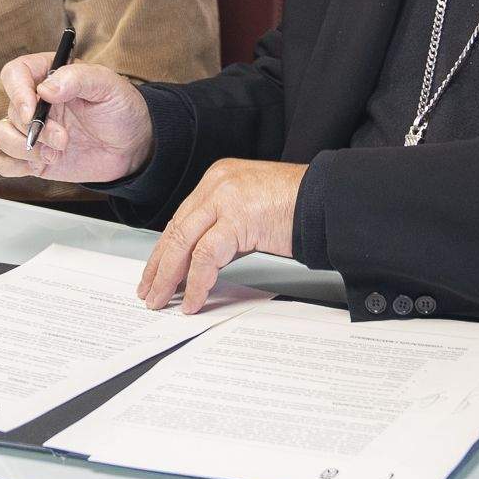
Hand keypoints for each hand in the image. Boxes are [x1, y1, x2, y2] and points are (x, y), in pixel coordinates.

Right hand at [0, 52, 152, 182]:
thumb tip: (46, 89)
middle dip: (36, 130)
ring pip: (1, 136)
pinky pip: (2, 161)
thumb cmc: (121, 110)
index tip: (33, 110)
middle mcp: (34, 101)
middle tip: (63, 139)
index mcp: (48, 75)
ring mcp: (31, 130)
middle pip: (11, 111)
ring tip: (57, 153)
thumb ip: (77, 79)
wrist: (131, 147)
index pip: (15, 74)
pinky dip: (13, 165)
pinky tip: (42, 163)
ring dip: (25, 149)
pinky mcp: (31, 156)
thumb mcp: (108, 86)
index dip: (17, 91)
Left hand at [137, 159, 305, 312]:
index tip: (156, 272)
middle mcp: (216, 184)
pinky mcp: (237, 218)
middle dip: (159, 265)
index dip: (165, 250)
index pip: (182, 218)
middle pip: (176, 229)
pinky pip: (205, 256)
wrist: (328, 200)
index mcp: (218, 179)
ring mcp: (225, 198)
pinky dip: (196, 282)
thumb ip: (226, 229)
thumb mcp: (252, 213)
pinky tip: (193, 299)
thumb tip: (203, 263)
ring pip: (183, 242)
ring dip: (169, 276)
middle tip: (149, 291)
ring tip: (162, 299)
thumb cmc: (299, 207)